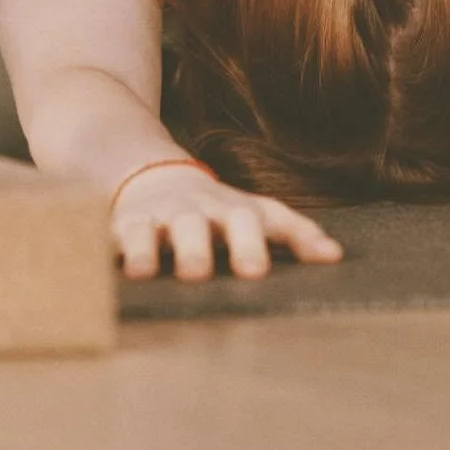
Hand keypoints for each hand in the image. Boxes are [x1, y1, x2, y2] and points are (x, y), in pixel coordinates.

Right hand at [110, 162, 345, 280]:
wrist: (150, 176)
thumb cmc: (213, 210)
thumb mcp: (252, 214)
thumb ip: (293, 234)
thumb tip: (336, 257)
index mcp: (235, 211)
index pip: (267, 218)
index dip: (295, 235)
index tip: (310, 260)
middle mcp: (198, 212)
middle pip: (208, 223)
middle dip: (215, 246)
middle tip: (231, 273)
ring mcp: (159, 218)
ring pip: (155, 230)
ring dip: (153, 248)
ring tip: (150, 270)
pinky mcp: (123, 227)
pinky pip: (117, 239)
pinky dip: (114, 252)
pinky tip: (113, 271)